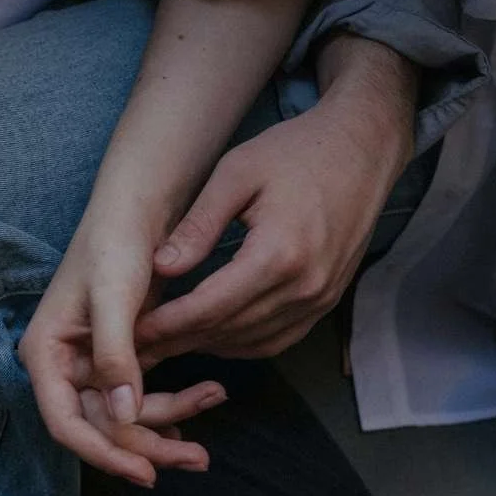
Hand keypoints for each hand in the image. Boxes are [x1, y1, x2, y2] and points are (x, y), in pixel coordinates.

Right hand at [19, 215, 225, 487]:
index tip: (146, 471)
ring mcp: (92, 364)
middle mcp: (64, 365)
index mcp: (46, 353)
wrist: (139, 206)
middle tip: (199, 458)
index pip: (66, 423)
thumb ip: (116, 355)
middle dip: (149, 445)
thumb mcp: (115, 296)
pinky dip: (172, 405)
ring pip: (126, 416)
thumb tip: (123, 415)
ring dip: (170, 422)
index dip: (104, 452)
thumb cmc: (116, 241)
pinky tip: (204, 399)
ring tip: (216, 400)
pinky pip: (141, 398)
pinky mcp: (120, 357)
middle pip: (101, 428)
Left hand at [135, 85, 412, 363]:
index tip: (134, 331)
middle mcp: (305, 286)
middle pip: (229, 331)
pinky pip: (279, 338)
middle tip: (140, 347)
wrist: (361, 148)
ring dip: (208, 347)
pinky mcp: (328, 300)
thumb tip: (162, 268)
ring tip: (168, 343)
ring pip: (253, 342)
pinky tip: (213, 336)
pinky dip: (242, 344)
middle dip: (180, 341)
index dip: (168, 325)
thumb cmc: (297, 151)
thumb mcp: (237, 173)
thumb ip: (198, 225)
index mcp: (279, 254)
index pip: (210, 307)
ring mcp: (321, 298)